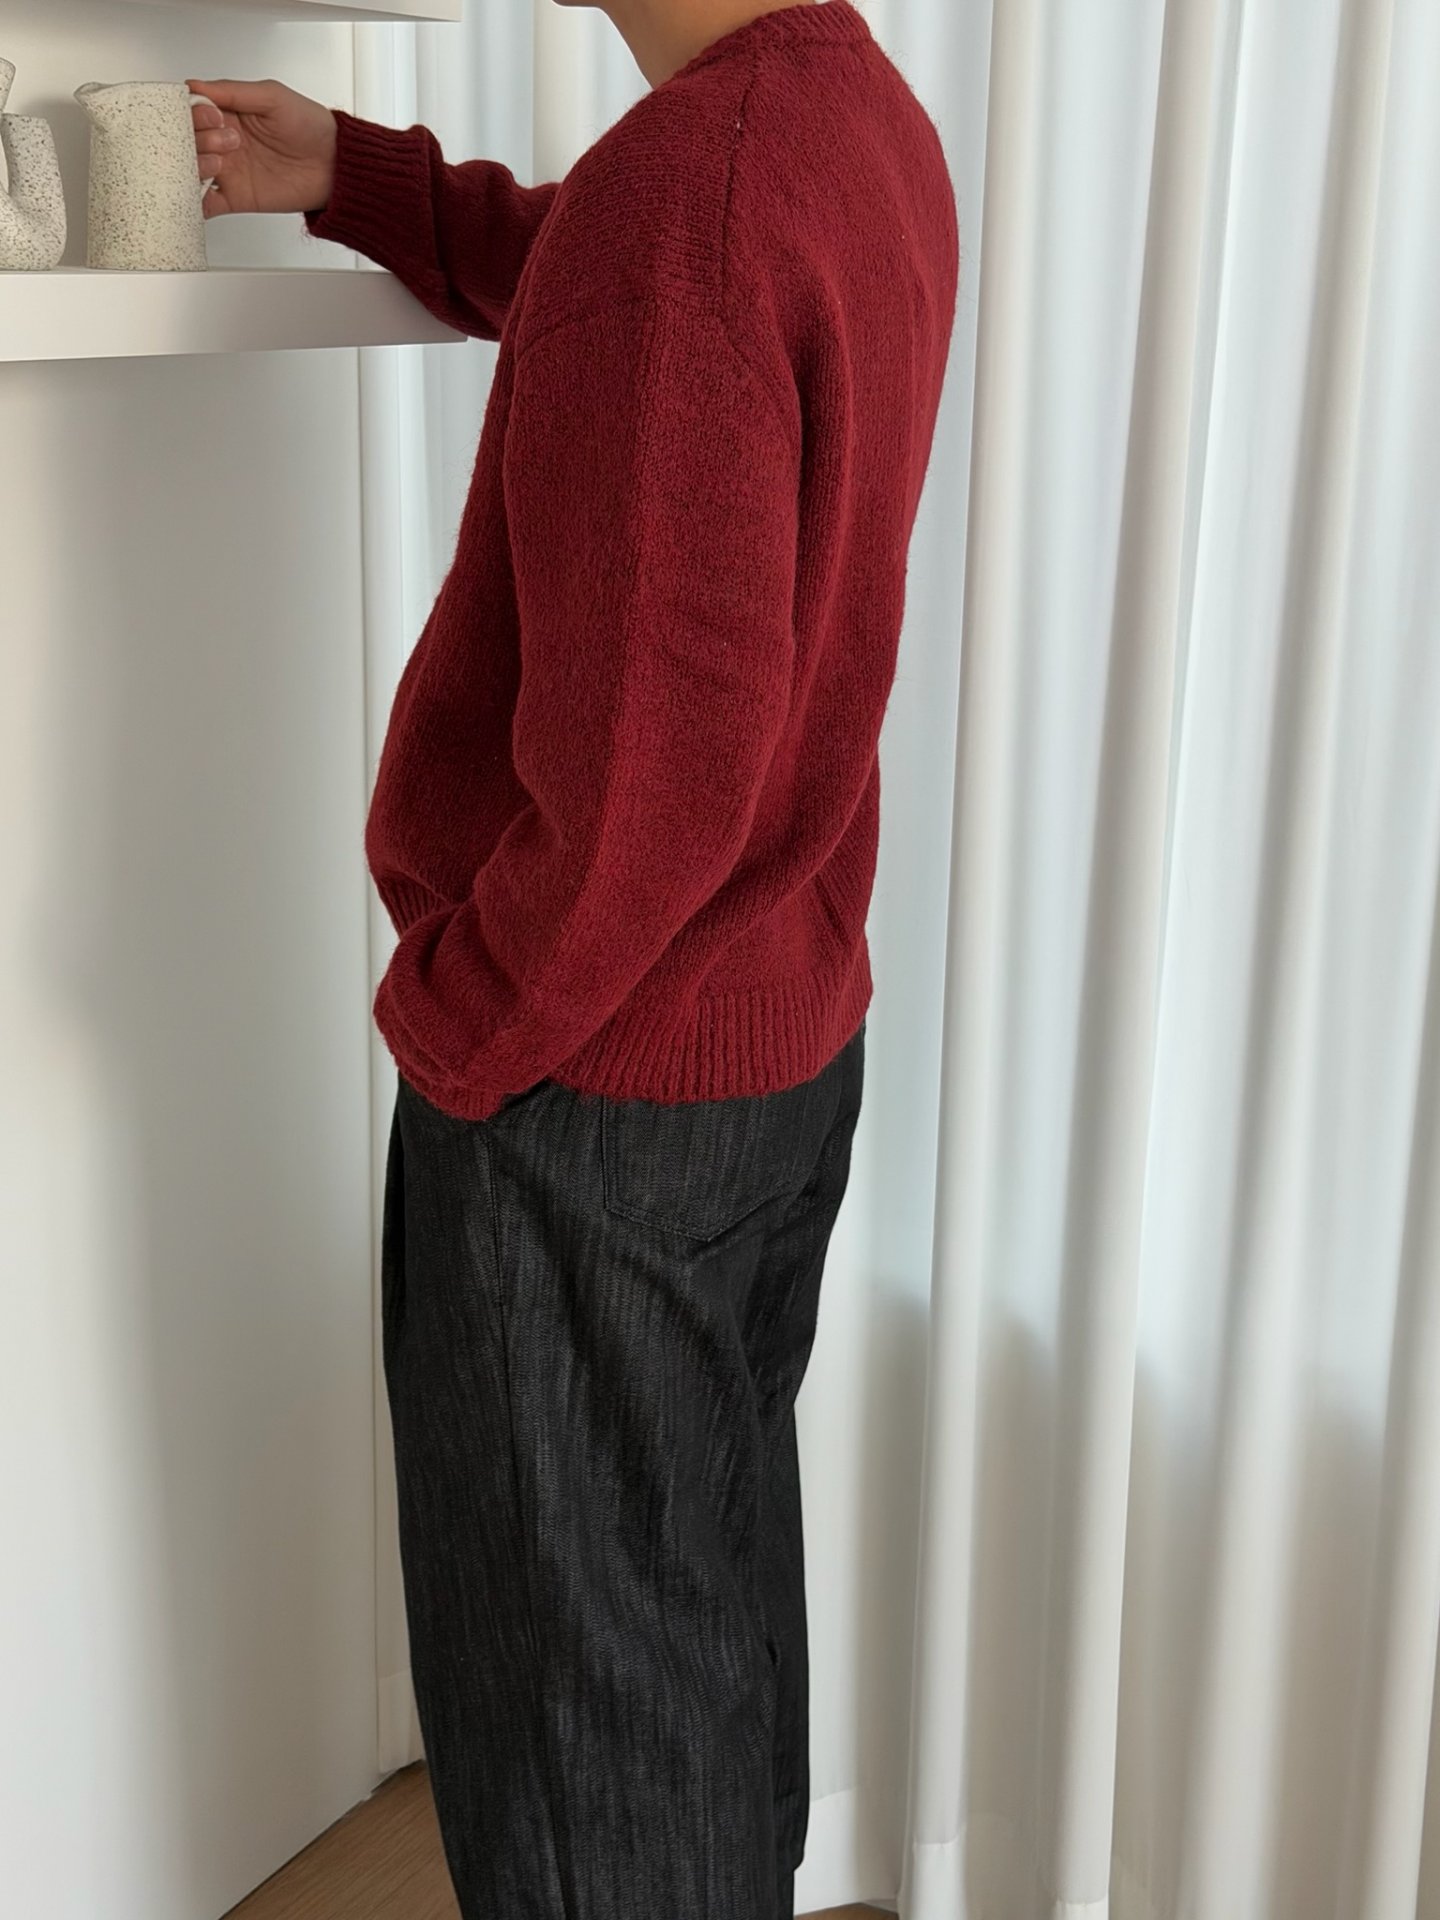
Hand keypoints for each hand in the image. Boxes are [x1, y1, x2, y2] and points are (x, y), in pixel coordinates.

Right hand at [187, 77, 337, 217]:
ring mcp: (227, 170)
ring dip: (195, 166)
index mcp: (227, 113)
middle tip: (226, 141)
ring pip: (189, 170)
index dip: (193, 113)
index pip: (190, 111)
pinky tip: (197, 195)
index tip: (212, 117)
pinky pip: (204, 203)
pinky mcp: (234, 198)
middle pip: (186, 140)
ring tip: (220, 164)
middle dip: (197, 139)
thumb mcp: (272, 97)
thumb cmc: (310, 127)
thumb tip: (195, 85)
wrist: (334, 167)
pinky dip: (194, 202)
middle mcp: (222, 141)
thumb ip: (233, 91)